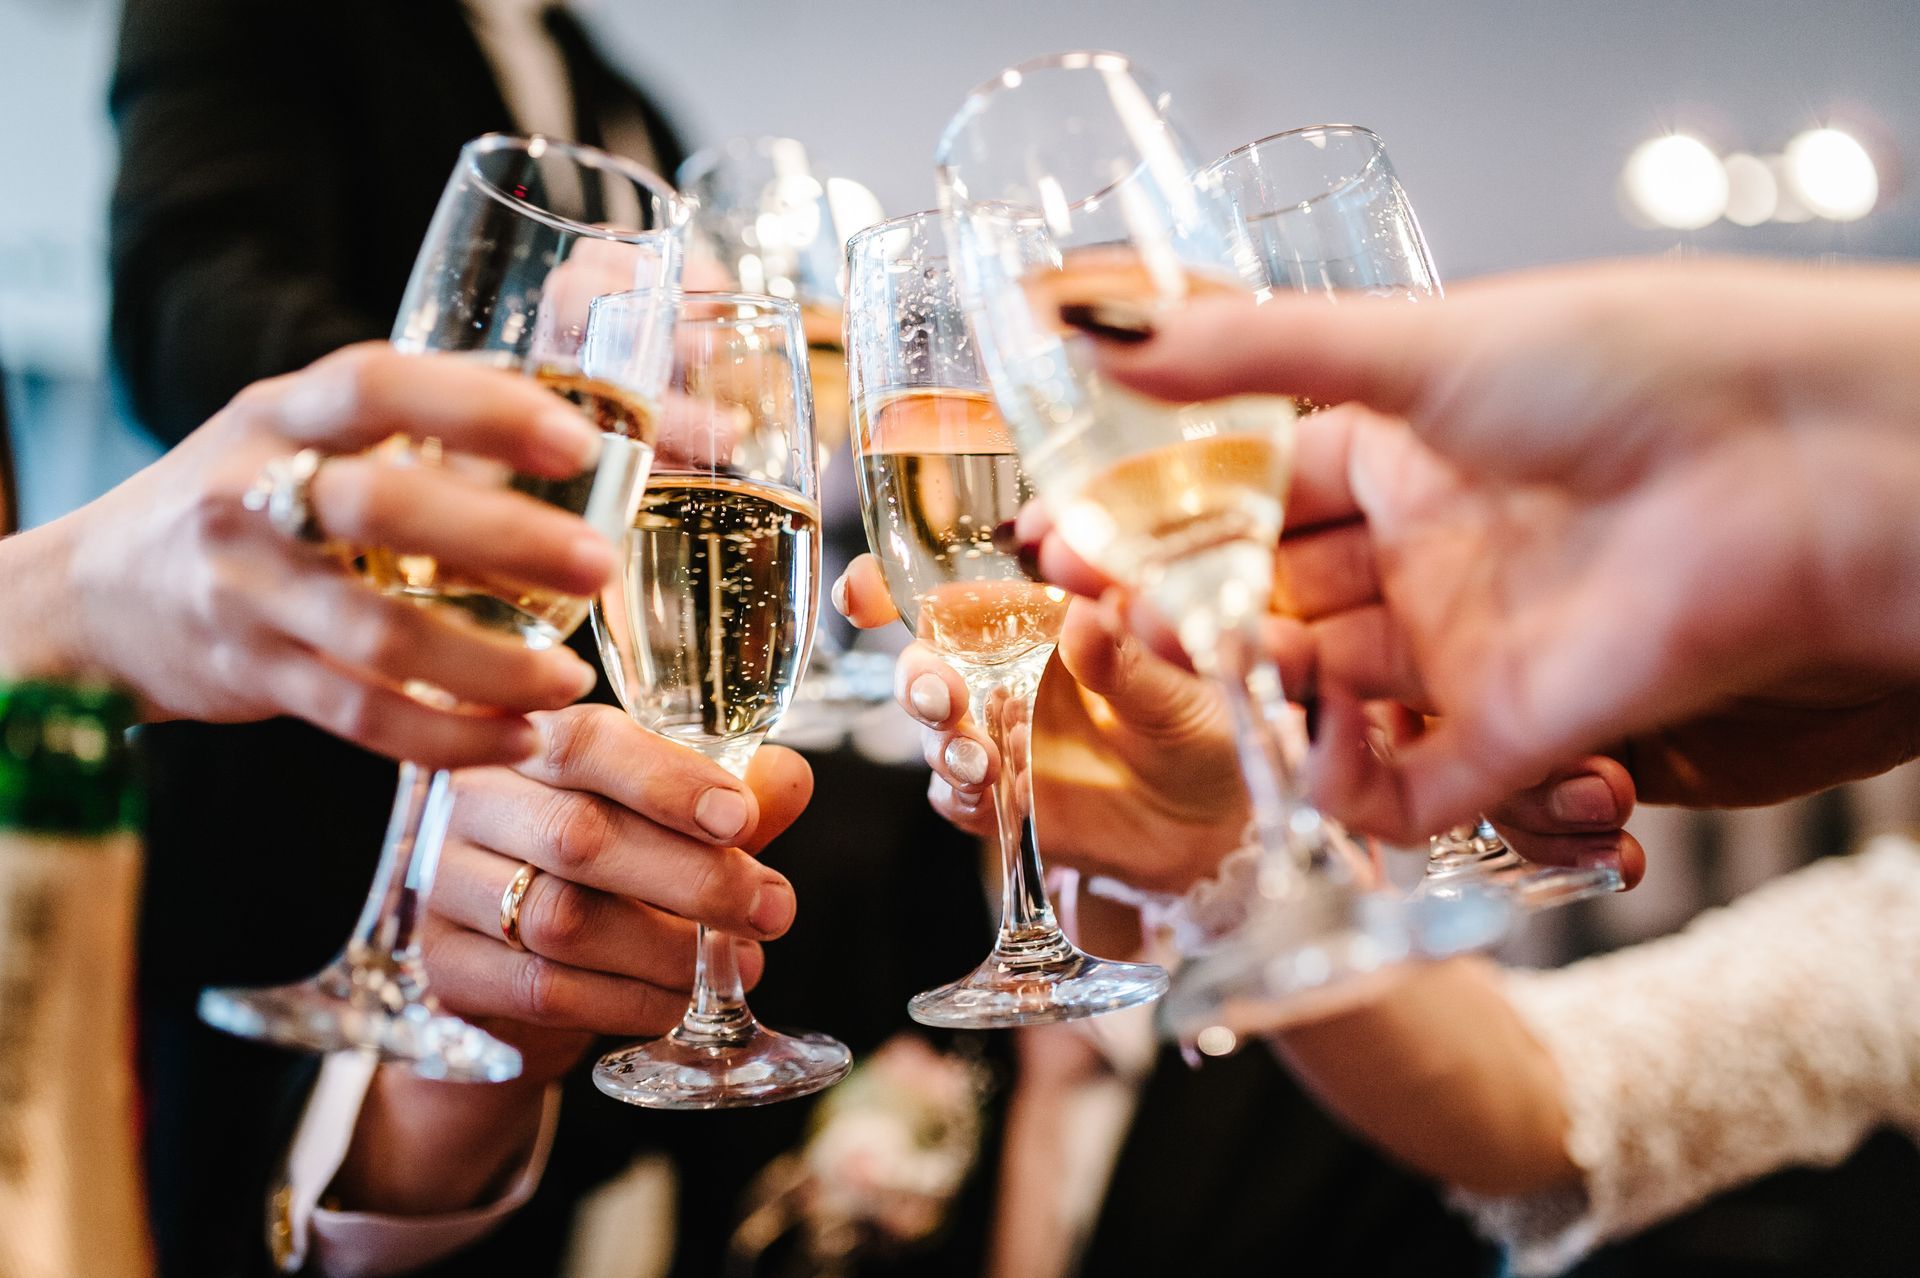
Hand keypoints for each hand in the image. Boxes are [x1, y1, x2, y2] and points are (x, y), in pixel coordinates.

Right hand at [39, 344, 613, 767]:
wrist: (95, 595)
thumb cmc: (241, 494)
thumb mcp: (298, 428)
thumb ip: (410, 420)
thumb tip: (565, 409)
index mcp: (281, 416)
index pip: (375, 387)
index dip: (479, 408)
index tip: (576, 442)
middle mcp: (251, 495)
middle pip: (381, 509)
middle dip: (503, 538)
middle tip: (596, 563)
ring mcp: (247, 592)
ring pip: (377, 634)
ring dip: (490, 665)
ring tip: (571, 680)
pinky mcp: (254, 676)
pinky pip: (359, 715)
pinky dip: (446, 735)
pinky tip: (517, 737)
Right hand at [425, 703, 807, 1081]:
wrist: (505, 972)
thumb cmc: (598, 868)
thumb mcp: (663, 819)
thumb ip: (724, 796)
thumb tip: (788, 779)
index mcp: (524, 739)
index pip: (584, 742)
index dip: (668, 779)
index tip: (743, 819)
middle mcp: (469, 801)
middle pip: (578, 837)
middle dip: (693, 876)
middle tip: (772, 908)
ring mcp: (441, 885)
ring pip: (561, 919)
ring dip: (668, 947)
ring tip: (741, 958)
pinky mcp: (442, 969)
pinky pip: (544, 990)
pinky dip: (629, 999)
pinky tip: (681, 999)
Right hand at [1073, 259, 1919, 837]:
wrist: (1788, 464)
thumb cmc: (1625, 369)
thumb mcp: (1411, 342)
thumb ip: (1246, 354)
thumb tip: (1094, 329)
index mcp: (1403, 448)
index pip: (1248, 495)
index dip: (1155, 520)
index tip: (1064, 536)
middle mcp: (1426, 550)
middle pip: (1268, 600)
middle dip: (1179, 611)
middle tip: (1098, 609)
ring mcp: (1464, 645)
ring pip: (1315, 693)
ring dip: (1243, 690)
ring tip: (1178, 662)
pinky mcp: (1510, 734)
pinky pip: (1396, 785)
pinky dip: (1334, 779)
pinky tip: (1289, 740)